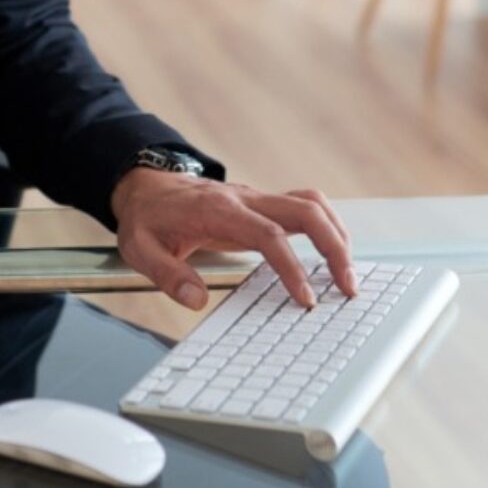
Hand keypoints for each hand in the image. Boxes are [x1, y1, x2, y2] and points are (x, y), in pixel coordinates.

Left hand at [111, 169, 355, 310]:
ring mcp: (257, 198)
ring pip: (312, 205)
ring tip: (349, 274)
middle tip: (348, 286)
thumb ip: (166, 274)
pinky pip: (305, 206)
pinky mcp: (263, 204)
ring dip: (337, 235)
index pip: (267, 235)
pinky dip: (327, 227)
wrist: (147, 186)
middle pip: (305, 212)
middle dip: (334, 248)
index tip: (306, 297)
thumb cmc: (147, 218)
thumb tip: (196, 300)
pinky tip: (334, 253)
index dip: (291, 266)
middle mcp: (245, 198)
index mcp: (218, 209)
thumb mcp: (139, 248)